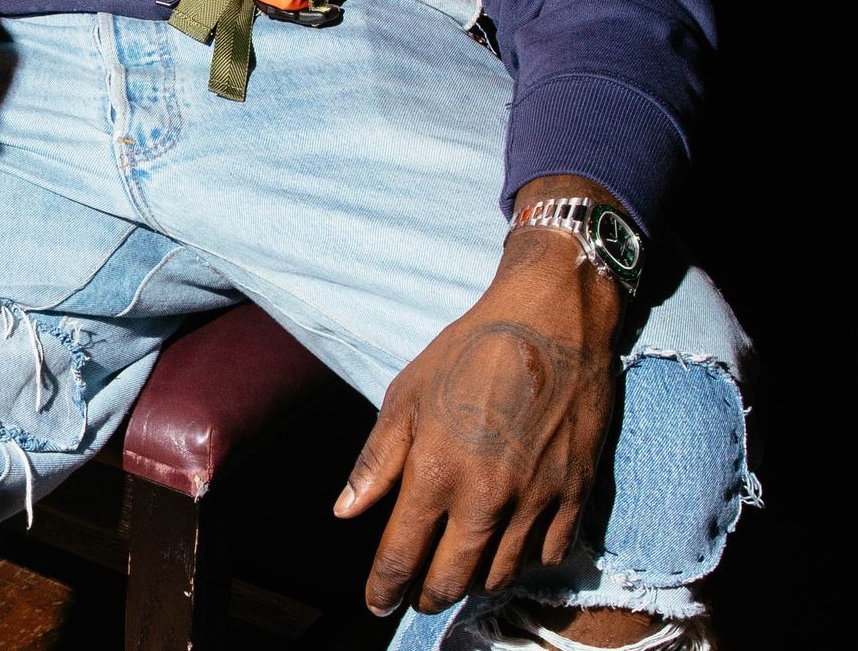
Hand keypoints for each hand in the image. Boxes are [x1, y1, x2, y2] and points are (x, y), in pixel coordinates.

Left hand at [337, 184, 626, 617]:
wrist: (553, 322)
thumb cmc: (471, 349)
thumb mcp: (409, 390)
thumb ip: (378, 458)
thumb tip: (346, 512)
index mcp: (437, 471)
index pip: (402, 556)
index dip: (384, 587)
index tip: (377, 601)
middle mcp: (487, 498)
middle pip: (452, 580)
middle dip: (427, 594)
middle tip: (417, 592)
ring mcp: (536, 502)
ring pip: (499, 577)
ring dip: (474, 581)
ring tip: (459, 568)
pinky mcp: (576, 497)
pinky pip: (548, 558)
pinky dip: (525, 562)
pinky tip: (510, 546)